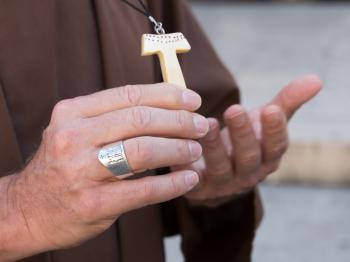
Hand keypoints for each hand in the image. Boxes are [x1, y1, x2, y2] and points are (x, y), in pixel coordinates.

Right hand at [0, 83, 208, 260]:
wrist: (26, 209)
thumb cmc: (62, 165)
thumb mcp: (77, 130)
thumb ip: (113, 117)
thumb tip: (166, 107)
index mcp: (73, 112)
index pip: (130, 95)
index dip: (167, 95)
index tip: (193, 100)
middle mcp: (74, 137)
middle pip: (141, 120)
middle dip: (180, 121)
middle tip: (201, 126)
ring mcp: (82, 171)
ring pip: (145, 151)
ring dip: (179, 149)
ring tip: (195, 150)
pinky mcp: (94, 203)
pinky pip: (144, 190)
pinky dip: (173, 183)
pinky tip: (189, 179)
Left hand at [172, 75, 321, 206]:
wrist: (216, 171)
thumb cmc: (242, 141)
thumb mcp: (262, 122)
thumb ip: (286, 102)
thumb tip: (316, 79)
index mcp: (266, 158)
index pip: (276, 147)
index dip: (275, 130)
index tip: (271, 109)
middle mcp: (247, 174)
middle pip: (249, 157)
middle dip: (243, 134)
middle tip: (235, 109)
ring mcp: (222, 184)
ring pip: (220, 168)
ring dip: (214, 146)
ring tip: (207, 122)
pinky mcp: (197, 188)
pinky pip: (191, 179)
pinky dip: (185, 164)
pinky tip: (180, 144)